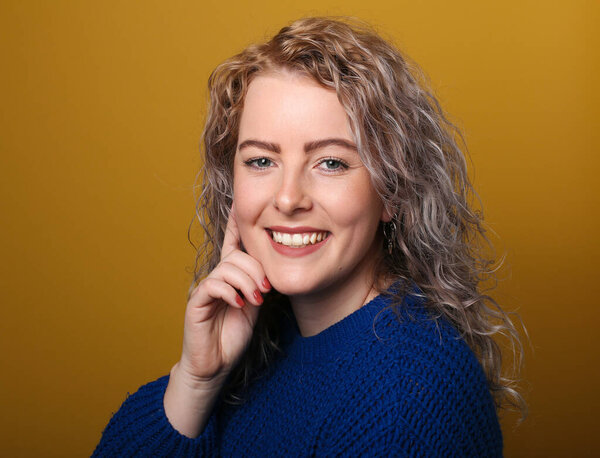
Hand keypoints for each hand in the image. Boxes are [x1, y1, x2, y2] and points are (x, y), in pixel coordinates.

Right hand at [164, 206, 269, 436]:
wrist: (216, 364)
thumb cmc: (235, 334)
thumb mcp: (255, 305)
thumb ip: (259, 284)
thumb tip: (268, 270)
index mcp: (232, 276)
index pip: (234, 244)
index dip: (236, 224)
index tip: (241, 203)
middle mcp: (218, 277)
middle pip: (237, 256)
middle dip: (256, 268)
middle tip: (266, 289)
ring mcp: (206, 288)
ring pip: (228, 268)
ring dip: (247, 281)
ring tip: (256, 299)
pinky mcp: (196, 302)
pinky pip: (214, 284)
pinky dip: (231, 292)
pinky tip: (240, 304)